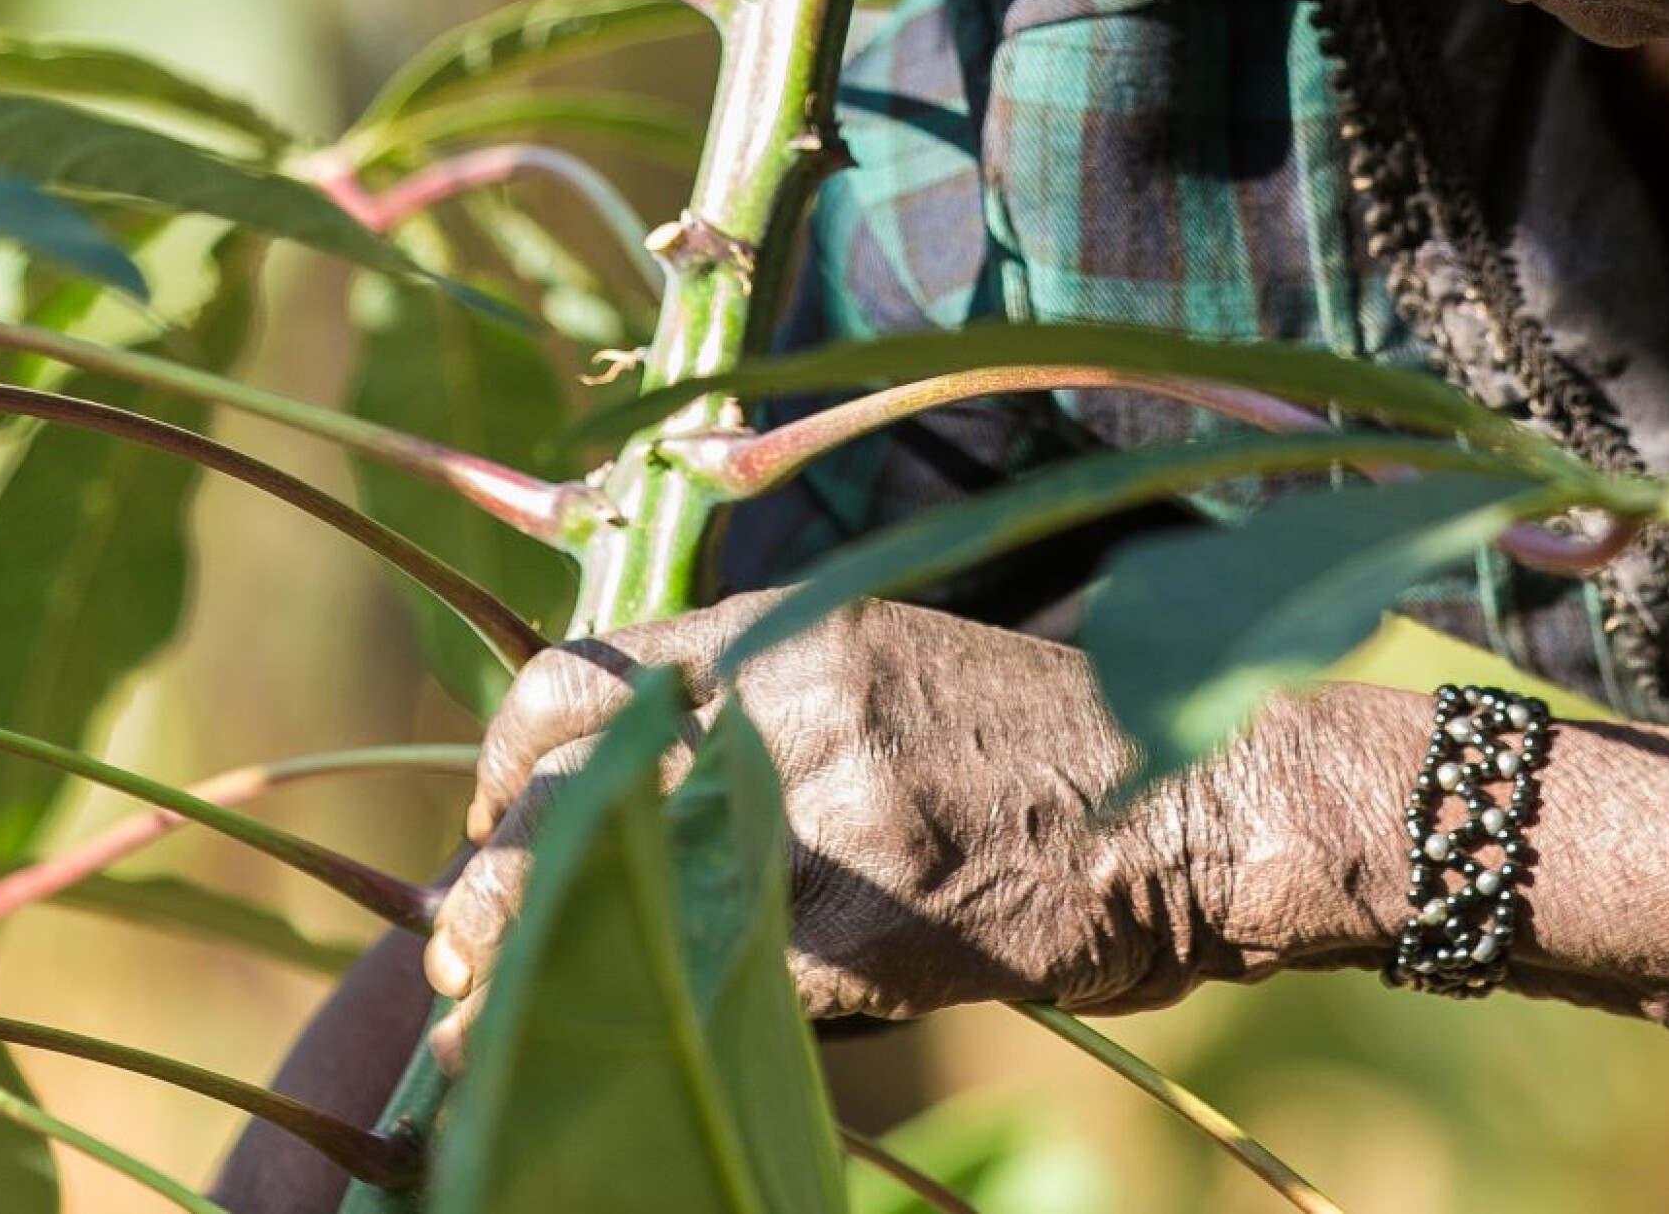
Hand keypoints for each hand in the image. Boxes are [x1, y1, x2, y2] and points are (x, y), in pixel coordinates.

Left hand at [422, 591, 1425, 1053]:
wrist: (1199, 796)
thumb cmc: (1043, 741)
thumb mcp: (893, 663)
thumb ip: (771, 697)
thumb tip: (634, 767)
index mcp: (795, 624)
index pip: (579, 678)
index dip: (507, 762)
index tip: (495, 820)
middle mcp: (796, 697)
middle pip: (570, 793)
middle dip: (496, 885)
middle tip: (468, 950)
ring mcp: (836, 812)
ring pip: (624, 896)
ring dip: (549, 964)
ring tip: (505, 1017)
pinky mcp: (877, 923)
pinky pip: (725, 981)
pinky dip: (671, 1019)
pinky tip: (643, 1045)